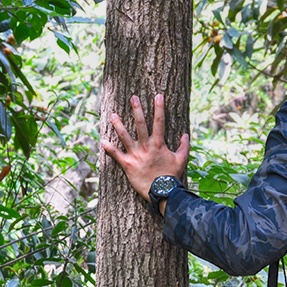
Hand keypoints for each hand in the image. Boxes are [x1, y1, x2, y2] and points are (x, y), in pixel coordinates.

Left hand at [101, 94, 189, 212]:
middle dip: (137, 109)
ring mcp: (135, 154)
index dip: (159, 107)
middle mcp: (146, 146)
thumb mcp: (181, 159)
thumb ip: (184, 146)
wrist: (162, 191)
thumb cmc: (172, 175)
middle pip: (140, 124)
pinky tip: (102, 140)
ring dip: (118, 124)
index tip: (158, 95)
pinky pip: (116, 154)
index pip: (159, 121)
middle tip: (133, 97)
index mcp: (158, 143)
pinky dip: (108, 147)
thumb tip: (185, 135)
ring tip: (113, 115)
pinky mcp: (127, 164)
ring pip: (125, 136)